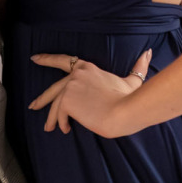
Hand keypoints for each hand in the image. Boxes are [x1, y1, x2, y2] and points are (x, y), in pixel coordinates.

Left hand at [29, 49, 150, 138]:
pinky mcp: (67, 101)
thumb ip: (138, 68)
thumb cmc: (129, 99)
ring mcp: (71, 87)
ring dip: (51, 118)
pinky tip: (66, 129)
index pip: (64, 60)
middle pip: (54, 87)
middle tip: (33, 106)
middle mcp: (76, 75)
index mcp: (88, 68)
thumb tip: (148, 53)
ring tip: (49, 128)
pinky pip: (59, 114)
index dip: (47, 59)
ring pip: (55, 104)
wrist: (124, 111)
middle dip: (42, 98)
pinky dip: (61, 123)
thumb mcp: (133, 81)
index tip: (35, 58)